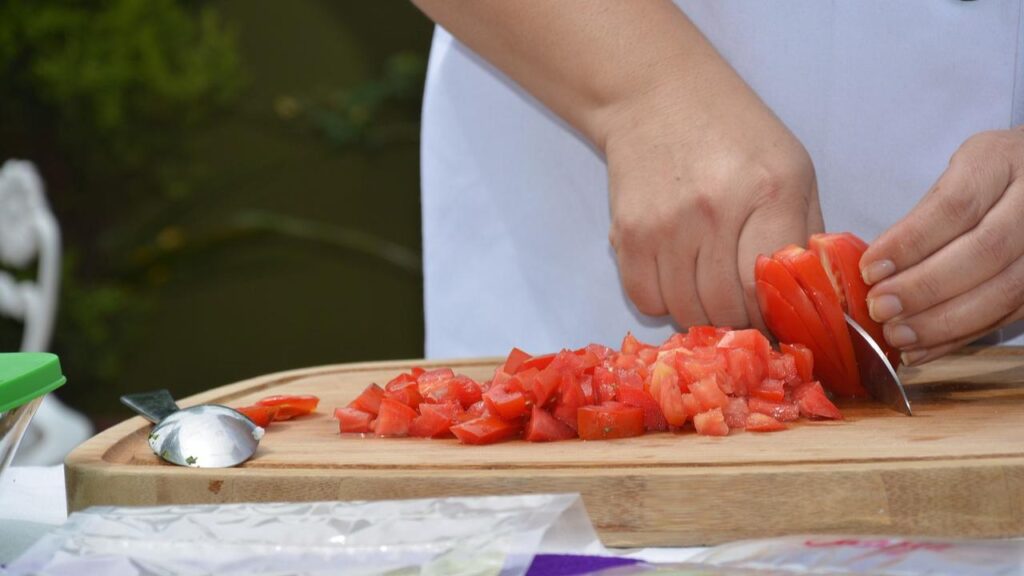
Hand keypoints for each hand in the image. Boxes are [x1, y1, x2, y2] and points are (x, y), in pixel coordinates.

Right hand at [603, 72, 822, 329]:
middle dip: (739, 321)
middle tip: (743, 311)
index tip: (775, 319)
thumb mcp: (792, 168)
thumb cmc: (734, 133)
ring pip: (685, 311)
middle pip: (726, 308)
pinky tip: (675, 277)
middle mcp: (715, 211)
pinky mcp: (627, 233)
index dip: (773, 318)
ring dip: (700, 314)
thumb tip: (810, 298)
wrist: (656, 96)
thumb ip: (805, 232)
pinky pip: (645, 299)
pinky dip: (662, 301)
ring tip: (709, 291)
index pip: (771, 289)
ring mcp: (666, 225)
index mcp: (770, 192)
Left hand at [860, 127, 1023, 364]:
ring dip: (943, 321)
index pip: (956, 206)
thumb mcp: (956, 175)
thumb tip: (871, 271)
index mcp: (1001, 161)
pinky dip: (961, 337)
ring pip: (1005, 291)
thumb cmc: (987, 179)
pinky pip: (1009, 315)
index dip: (911, 242)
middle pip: (984, 251)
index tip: (870, 268)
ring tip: (897, 334)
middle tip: (881, 308)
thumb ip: (923, 217)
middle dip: (925, 287)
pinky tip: (923, 348)